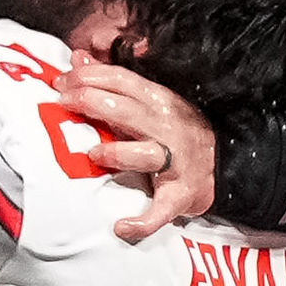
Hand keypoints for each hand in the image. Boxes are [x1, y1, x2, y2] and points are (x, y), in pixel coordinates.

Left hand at [56, 62, 216, 239]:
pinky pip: (161, 210)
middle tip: (63, 103)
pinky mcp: (179, 195)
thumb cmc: (173, 131)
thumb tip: (78, 58)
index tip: (62, 81)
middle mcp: (166, 127)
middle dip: (92, 103)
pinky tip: (122, 227)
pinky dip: (142, 221)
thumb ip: (111, 82)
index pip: (122, 81)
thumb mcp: (146, 100)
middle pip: (127, 111)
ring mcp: (175, 161)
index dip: (90, 78)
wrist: (223, 163)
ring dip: (118, 154)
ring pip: (145, 155)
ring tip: (94, 154)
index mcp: (158, 101)